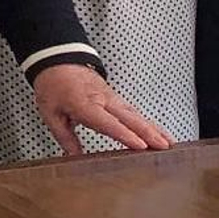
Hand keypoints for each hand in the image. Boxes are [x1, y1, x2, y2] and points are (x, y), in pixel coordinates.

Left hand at [32, 64, 173, 153]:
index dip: (125, 134)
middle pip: (129, 117)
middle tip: (163, 146)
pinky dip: (147, 121)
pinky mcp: (114, 97)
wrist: (56, 59)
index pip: (108, 122)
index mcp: (84, 104)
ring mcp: (111, 97)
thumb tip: (73, 158)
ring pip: (135, 113)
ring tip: (168, 142)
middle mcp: (102, 100)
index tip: (140, 145)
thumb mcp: (50, 114)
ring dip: (153, 128)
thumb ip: (65, 137)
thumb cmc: (53, 84)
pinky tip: (156, 131)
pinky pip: (133, 110)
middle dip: (148, 132)